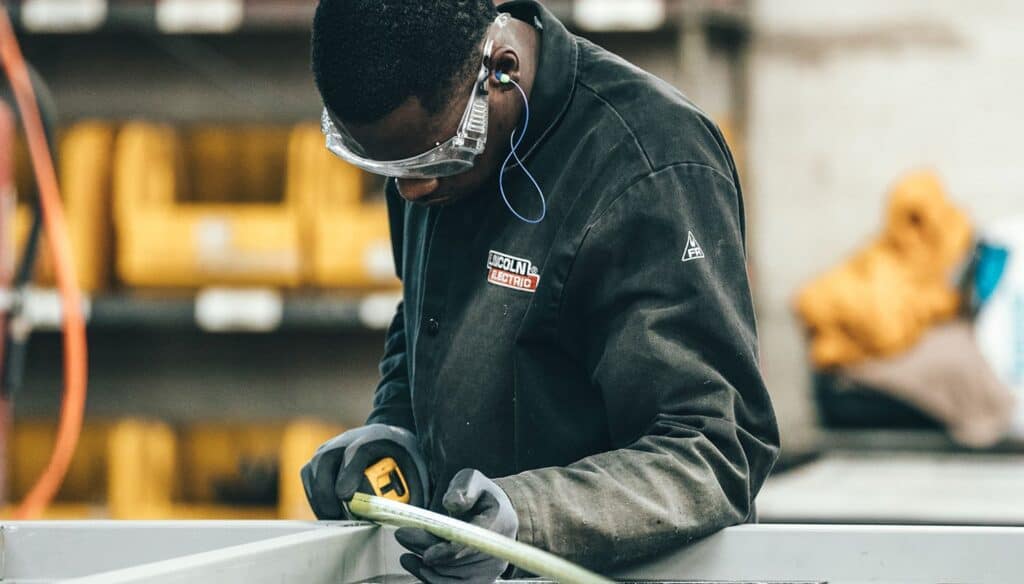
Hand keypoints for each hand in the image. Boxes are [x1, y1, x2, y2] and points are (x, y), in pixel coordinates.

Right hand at [300, 424, 428, 518]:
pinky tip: (329, 512)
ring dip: (320, 498)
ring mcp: (330, 447)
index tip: (346, 495)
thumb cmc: (403, 456)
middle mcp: (347, 438)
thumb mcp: (417, 469)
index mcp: (375, 437)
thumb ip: (415, 492)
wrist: (390, 438)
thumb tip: (410, 521)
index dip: (349, 472)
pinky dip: (315, 497)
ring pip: (313, 469)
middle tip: (339, 516)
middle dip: (327, 490)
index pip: (357, 450)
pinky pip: (308, 477)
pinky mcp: (320, 459)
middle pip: (326, 458)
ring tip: (335, 519)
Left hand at [396, 469, 518, 583]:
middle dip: (426, 550)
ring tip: (407, 554)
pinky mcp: (479, 580)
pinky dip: (430, 578)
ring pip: (451, 576)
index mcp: (499, 522)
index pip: (473, 544)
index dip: (448, 552)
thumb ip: (463, 488)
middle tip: (403, 536)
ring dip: (425, 566)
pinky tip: (415, 564)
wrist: (498, 514)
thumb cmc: (482, 497)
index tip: (426, 554)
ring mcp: (490, 569)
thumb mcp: (473, 481)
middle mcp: (498, 550)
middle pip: (457, 561)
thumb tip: (453, 502)